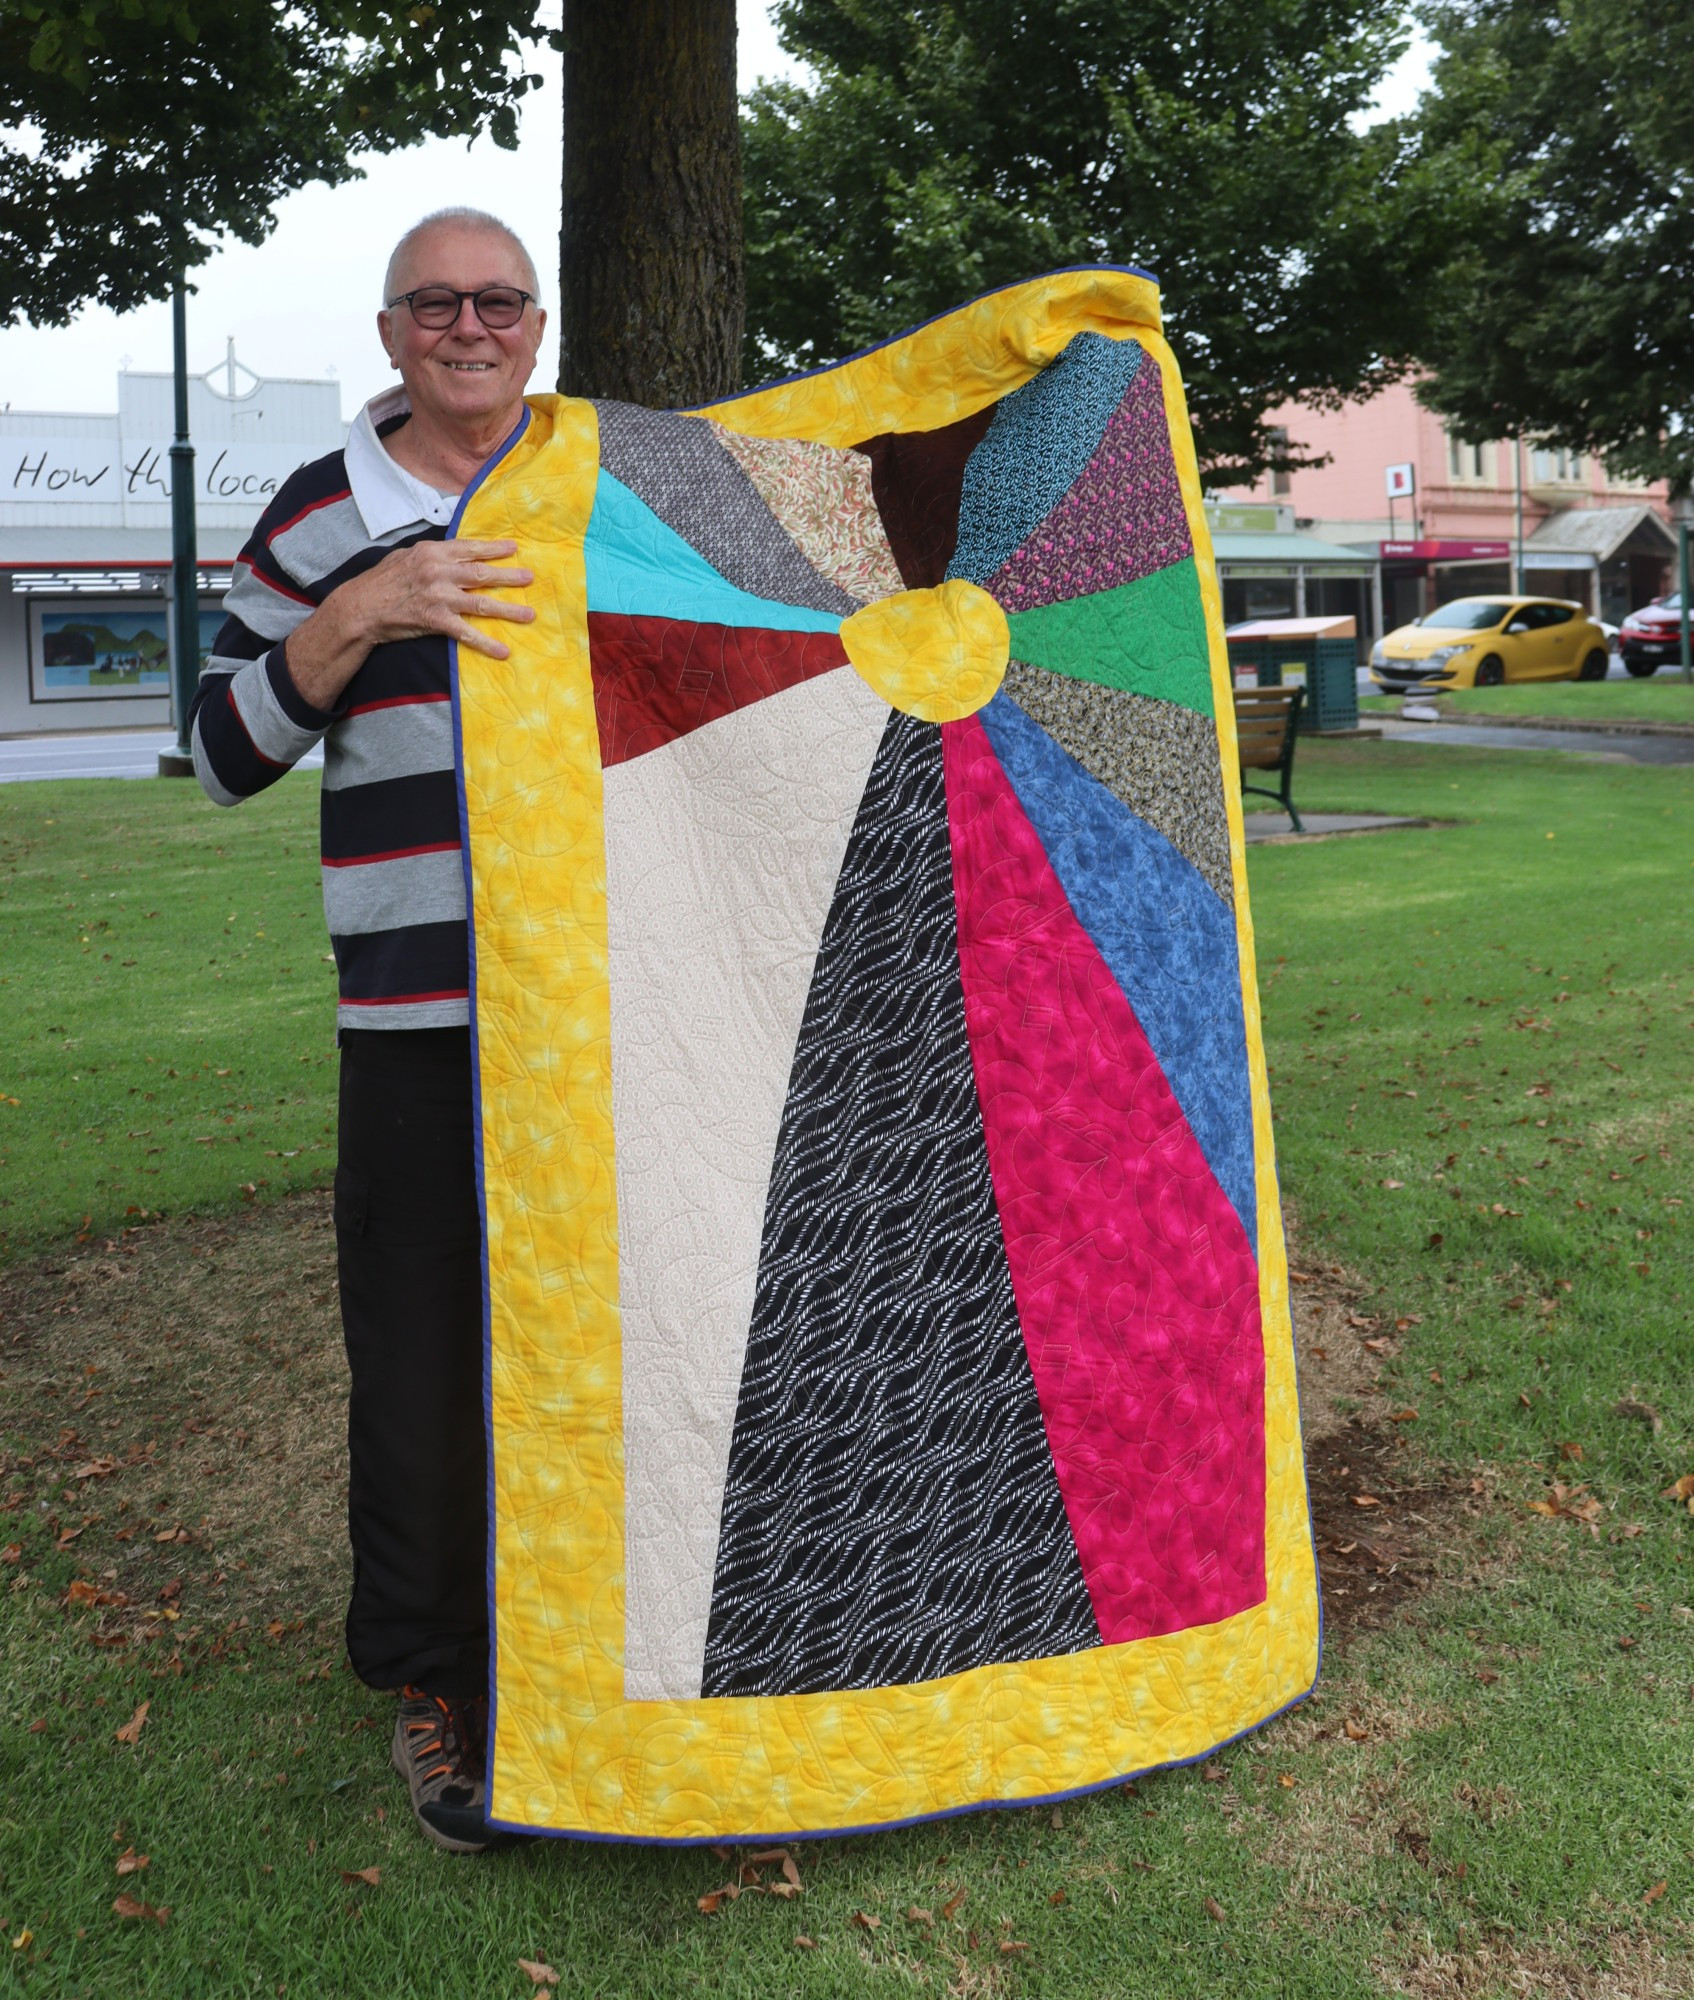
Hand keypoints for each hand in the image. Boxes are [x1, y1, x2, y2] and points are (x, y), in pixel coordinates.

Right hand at [283, 538, 535, 711]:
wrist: (361, 607)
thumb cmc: (381, 581)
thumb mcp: (405, 556)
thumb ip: (430, 554)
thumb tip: (451, 553)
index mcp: (433, 553)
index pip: (470, 548)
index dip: (494, 549)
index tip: (514, 548)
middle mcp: (439, 572)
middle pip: (482, 574)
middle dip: (509, 576)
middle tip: (530, 578)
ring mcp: (439, 597)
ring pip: (482, 603)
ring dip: (508, 610)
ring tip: (528, 614)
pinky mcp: (436, 621)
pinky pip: (467, 634)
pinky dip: (486, 644)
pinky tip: (503, 651)